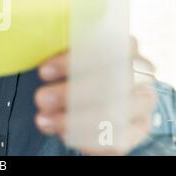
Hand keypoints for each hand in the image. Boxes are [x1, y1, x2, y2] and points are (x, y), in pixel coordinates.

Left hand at [34, 51, 155, 154]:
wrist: (97, 90)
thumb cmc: (78, 66)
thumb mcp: (70, 54)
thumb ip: (60, 53)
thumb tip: (42, 62)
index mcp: (124, 45)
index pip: (104, 48)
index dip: (72, 62)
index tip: (43, 72)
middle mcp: (139, 72)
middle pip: (111, 81)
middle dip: (71, 93)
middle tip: (40, 99)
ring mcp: (143, 101)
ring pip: (114, 113)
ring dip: (75, 120)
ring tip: (45, 120)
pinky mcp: (140, 127)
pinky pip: (118, 139)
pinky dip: (88, 139)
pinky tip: (65, 134)